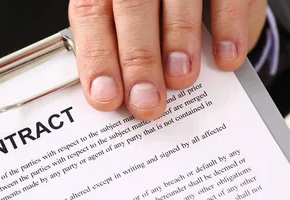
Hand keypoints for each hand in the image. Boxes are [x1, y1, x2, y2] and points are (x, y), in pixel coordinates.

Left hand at [68, 0, 267, 119]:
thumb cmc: (151, 13)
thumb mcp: (125, 23)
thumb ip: (115, 49)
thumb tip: (109, 97)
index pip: (90, 14)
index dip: (97, 56)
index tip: (105, 96)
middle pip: (132, 9)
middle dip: (139, 59)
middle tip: (146, 101)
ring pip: (178, 0)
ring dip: (178, 41)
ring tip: (180, 78)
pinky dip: (228, 27)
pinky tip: (225, 57)